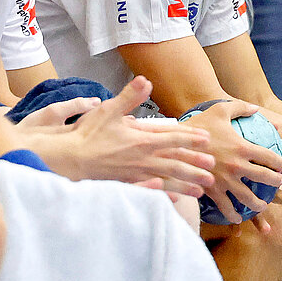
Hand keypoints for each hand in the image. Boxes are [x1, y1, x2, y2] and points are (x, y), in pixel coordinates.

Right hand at [15, 77, 215, 194]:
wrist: (68, 159)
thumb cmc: (87, 134)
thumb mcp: (108, 109)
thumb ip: (129, 97)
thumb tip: (145, 80)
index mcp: (141, 140)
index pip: (172, 138)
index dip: (191, 138)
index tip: (207, 140)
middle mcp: (142, 159)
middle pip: (175, 162)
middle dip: (195, 165)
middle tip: (213, 169)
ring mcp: (135, 174)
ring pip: (166, 179)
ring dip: (186, 183)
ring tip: (202, 190)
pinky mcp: (126, 184)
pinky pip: (151, 191)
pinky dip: (165, 195)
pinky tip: (176, 199)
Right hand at [186, 99, 281, 224]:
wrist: (173, 142)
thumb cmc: (197, 124)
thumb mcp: (220, 110)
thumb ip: (240, 108)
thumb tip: (257, 108)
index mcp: (242, 147)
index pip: (271, 158)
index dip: (281, 164)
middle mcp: (237, 165)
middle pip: (266, 178)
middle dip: (277, 183)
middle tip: (278, 184)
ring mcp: (225, 180)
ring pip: (249, 198)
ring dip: (260, 204)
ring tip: (262, 204)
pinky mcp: (212, 190)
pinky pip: (226, 207)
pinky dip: (234, 215)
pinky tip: (238, 217)